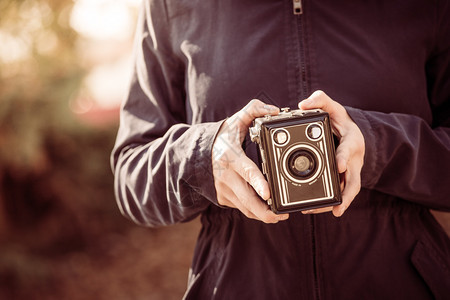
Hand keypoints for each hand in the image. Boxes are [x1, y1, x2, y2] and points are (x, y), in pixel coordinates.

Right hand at [212, 100, 289, 222]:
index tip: (269, 193)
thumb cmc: (223, 137)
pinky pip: (241, 208)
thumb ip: (254, 110)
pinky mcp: (223, 198)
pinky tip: (266, 210)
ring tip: (279, 215)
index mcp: (230, 157)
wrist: (198, 154)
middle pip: (247, 200)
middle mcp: (225, 176)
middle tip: (283, 215)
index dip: (258, 183)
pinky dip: (254, 211)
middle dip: (265, 211)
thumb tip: (274, 110)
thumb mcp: (235, 120)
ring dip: (262, 215)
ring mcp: (223, 190)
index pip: (246, 171)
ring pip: (245, 208)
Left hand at [299, 90, 364, 216]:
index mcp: (352, 140)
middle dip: (345, 192)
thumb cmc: (339, 120)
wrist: (348, 132)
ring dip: (337, 203)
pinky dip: (331, 203)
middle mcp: (353, 159)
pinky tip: (315, 210)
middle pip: (353, 178)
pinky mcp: (344, 179)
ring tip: (320, 211)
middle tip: (336, 205)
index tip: (339, 164)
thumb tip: (303, 104)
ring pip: (347, 190)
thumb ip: (320, 100)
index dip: (344, 156)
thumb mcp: (332, 106)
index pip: (349, 148)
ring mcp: (350, 171)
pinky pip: (340, 193)